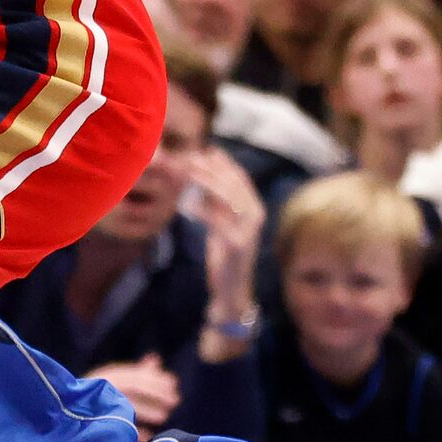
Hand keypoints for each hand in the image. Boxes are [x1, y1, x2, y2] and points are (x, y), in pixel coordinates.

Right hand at [87, 355, 180, 429]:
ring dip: (145, 410)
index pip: (134, 375)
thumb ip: (136, 372)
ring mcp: (96, 403)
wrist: (67, 415)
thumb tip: (155, 358)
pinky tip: (147, 437)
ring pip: (124, 403)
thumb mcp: (116, 381)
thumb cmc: (99, 396)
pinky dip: (132, 431)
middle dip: (154, 393)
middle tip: (174, 401)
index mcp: (106, 376)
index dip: (155, 379)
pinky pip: (116, 425)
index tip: (173, 384)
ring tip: (163, 417)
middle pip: (131, 386)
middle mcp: (100, 386)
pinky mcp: (93, 422)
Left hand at [187, 148, 265, 319]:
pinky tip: (186, 205)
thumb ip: (216, 204)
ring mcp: (248, 230)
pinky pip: (216, 221)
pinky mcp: (236, 244)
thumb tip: (203, 177)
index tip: (205, 150)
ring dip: (206, 182)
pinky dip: (201, 210)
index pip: (240, 178)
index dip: (223, 163)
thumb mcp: (220, 225)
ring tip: (188, 172)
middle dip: (212, 168)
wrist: (231, 291)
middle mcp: (256, 217)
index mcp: (255, 209)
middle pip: (234, 184)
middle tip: (192, 158)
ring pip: (228, 197)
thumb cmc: (224, 257)